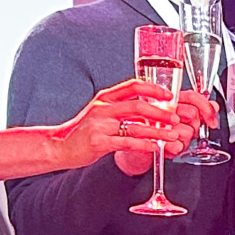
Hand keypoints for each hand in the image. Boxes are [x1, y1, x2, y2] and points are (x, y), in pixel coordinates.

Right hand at [64, 78, 193, 176]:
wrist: (58, 146)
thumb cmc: (81, 131)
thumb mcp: (99, 112)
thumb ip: (118, 108)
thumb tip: (145, 106)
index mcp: (105, 98)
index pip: (133, 86)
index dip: (154, 90)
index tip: (169, 96)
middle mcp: (103, 108)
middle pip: (138, 106)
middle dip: (161, 112)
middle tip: (176, 118)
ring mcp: (100, 125)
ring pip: (136, 126)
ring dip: (158, 131)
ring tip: (172, 135)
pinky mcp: (99, 142)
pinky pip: (127, 143)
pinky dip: (144, 145)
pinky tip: (155, 148)